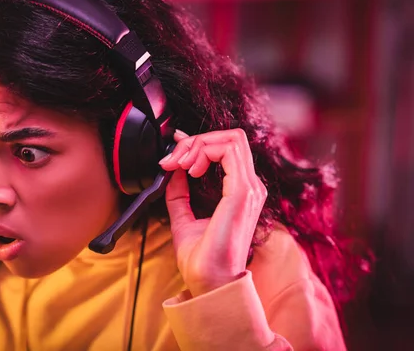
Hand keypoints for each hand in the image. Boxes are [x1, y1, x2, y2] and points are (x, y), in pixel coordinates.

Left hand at [159, 128, 266, 296]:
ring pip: (230, 139)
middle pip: (230, 138)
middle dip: (195, 141)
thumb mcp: (183, 218)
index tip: (173, 150)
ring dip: (197, 145)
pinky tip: (188, 170)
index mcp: (239, 192)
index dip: (199, 141)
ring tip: (179, 164)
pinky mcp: (241, 192)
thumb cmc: (201, 259)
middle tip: (172, 159)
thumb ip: (179, 194)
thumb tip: (171, 172)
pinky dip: (203, 152)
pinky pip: (228, 151)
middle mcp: (249, 187)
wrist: (209, 282)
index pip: (227, 149)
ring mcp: (249, 188)